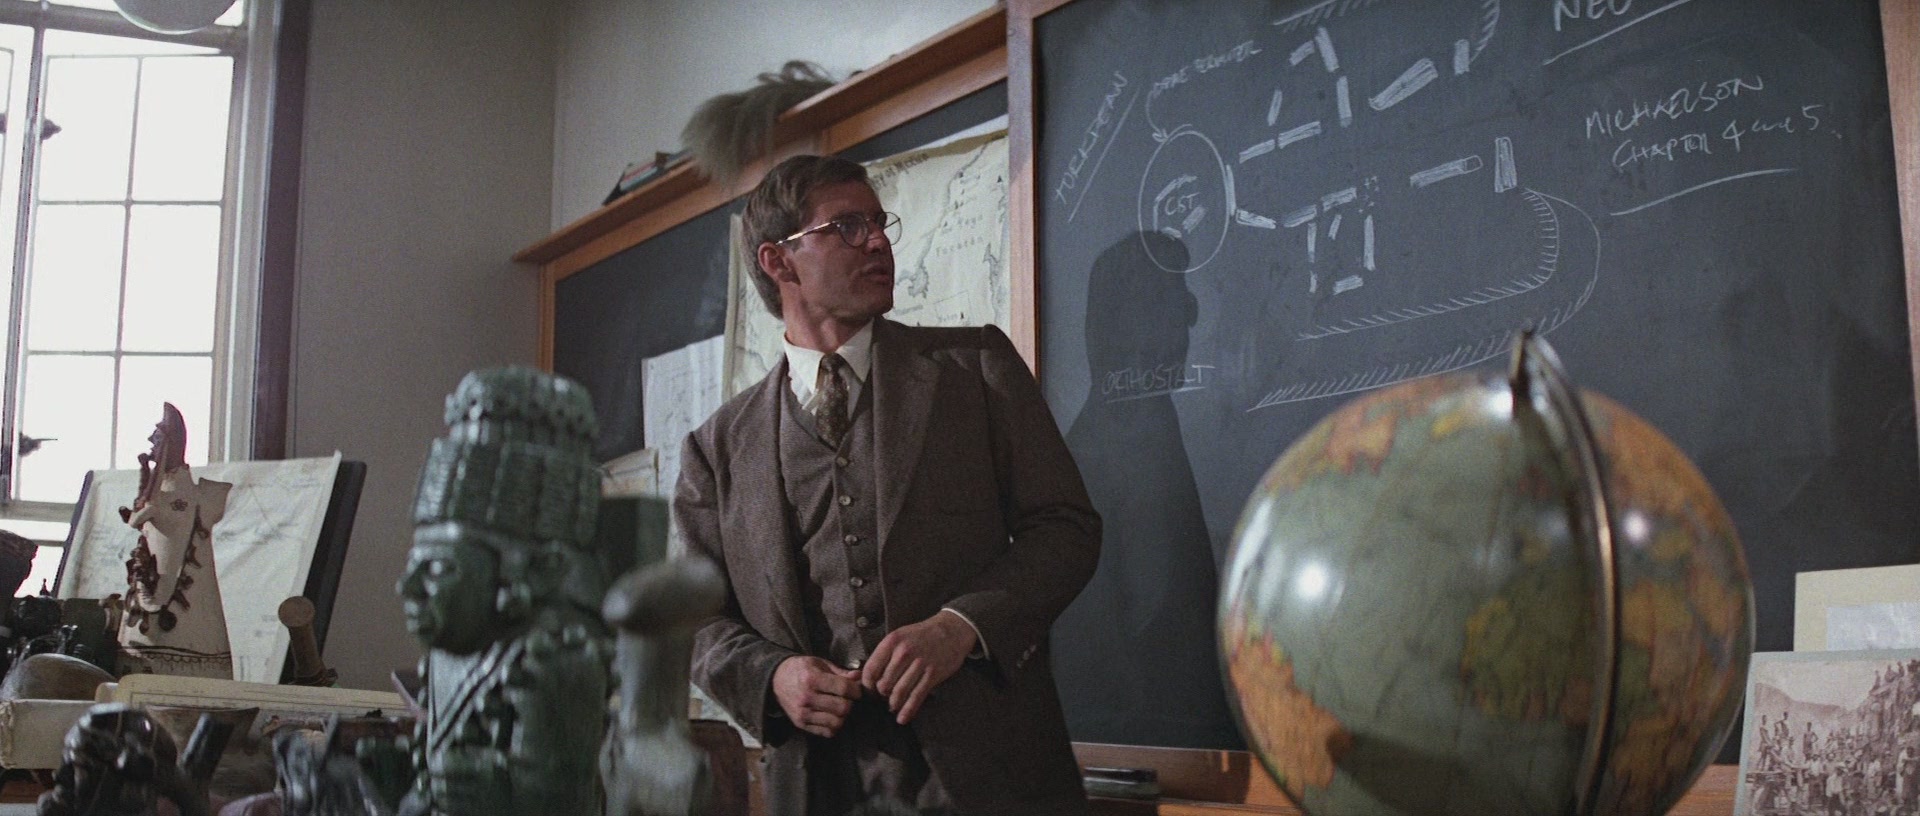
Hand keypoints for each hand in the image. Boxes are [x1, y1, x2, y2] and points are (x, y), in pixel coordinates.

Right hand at [772, 655, 861, 737]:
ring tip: (839, 707)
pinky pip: (827, 732)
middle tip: (847, 698)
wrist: (775, 680)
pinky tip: (831, 716)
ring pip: (837, 722)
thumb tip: (860, 676)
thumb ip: (841, 672)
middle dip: (850, 703)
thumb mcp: (820, 663)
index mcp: (812, 678)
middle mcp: (806, 698)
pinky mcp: (801, 724)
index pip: (844, 688)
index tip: (856, 689)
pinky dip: (834, 726)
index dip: (856, 690)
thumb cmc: (802, 669)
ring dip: (843, 716)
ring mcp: (803, 713)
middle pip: (843, 708)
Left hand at [861, 610, 975, 724]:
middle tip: (882, 699)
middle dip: (881, 695)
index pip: (871, 669)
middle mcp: (904, 652)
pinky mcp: (932, 674)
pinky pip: (916, 696)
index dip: (867, 684)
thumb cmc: (922, 635)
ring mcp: (920, 663)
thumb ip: (885, 654)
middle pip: (884, 684)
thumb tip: (868, 675)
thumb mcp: (899, 636)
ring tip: (892, 706)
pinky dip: (908, 710)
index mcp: (892, 641)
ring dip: (894, 704)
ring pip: (899, 692)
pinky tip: (902, 718)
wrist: (951, 631)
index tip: (869, 690)